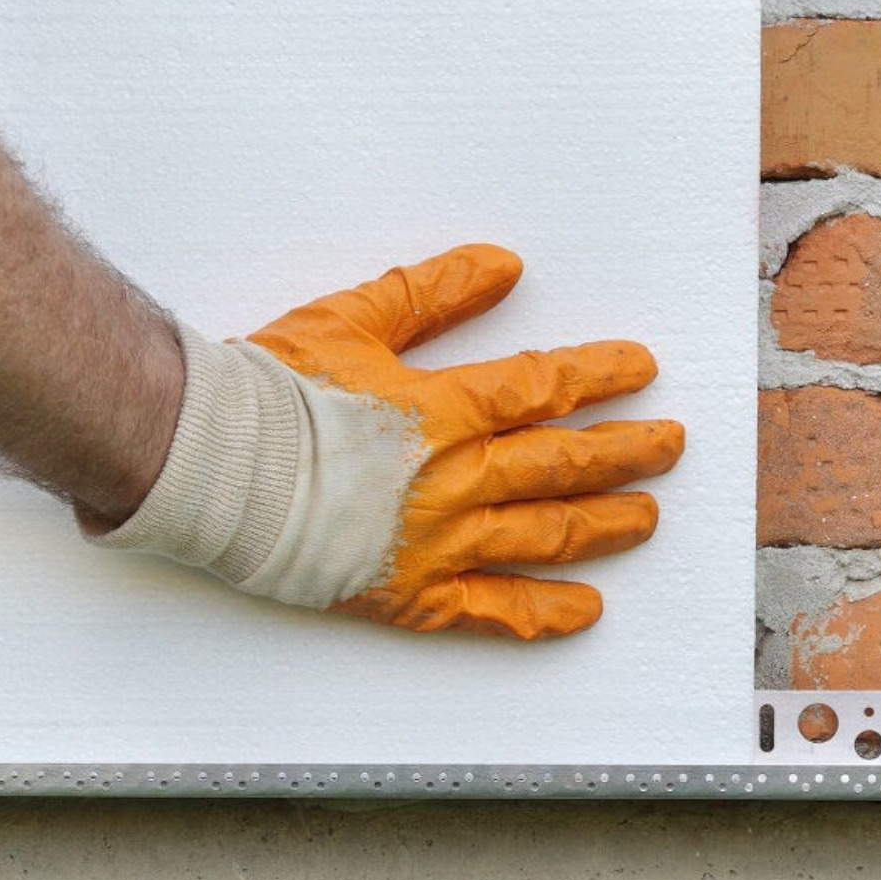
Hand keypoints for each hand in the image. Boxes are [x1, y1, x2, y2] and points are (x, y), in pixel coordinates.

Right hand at [90, 244, 682, 638]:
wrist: (211, 466)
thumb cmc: (271, 392)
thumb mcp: (353, 318)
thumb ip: (433, 293)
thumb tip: (505, 266)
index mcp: (442, 410)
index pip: (544, 389)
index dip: (599, 377)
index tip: (640, 371)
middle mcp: (453, 480)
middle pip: (562, 465)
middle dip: (625, 453)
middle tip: (669, 445)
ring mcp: (436, 544)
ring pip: (543, 534)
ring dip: (604, 525)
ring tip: (646, 518)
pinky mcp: (409, 595)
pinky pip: (490, 612)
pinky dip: (542, 613)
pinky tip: (585, 610)